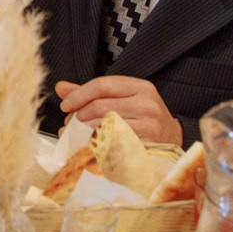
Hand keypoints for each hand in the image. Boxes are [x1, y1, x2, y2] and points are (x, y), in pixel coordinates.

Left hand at [53, 75, 179, 144]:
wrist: (171, 139)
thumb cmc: (143, 117)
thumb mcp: (123, 98)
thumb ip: (92, 92)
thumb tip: (61, 87)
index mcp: (141, 87)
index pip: (102, 85)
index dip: (79, 95)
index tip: (65, 105)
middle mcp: (147, 104)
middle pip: (100, 106)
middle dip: (78, 115)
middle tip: (70, 122)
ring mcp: (148, 126)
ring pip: (103, 126)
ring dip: (83, 131)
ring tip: (77, 134)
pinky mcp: (145, 146)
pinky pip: (111, 144)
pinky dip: (95, 144)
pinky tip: (89, 145)